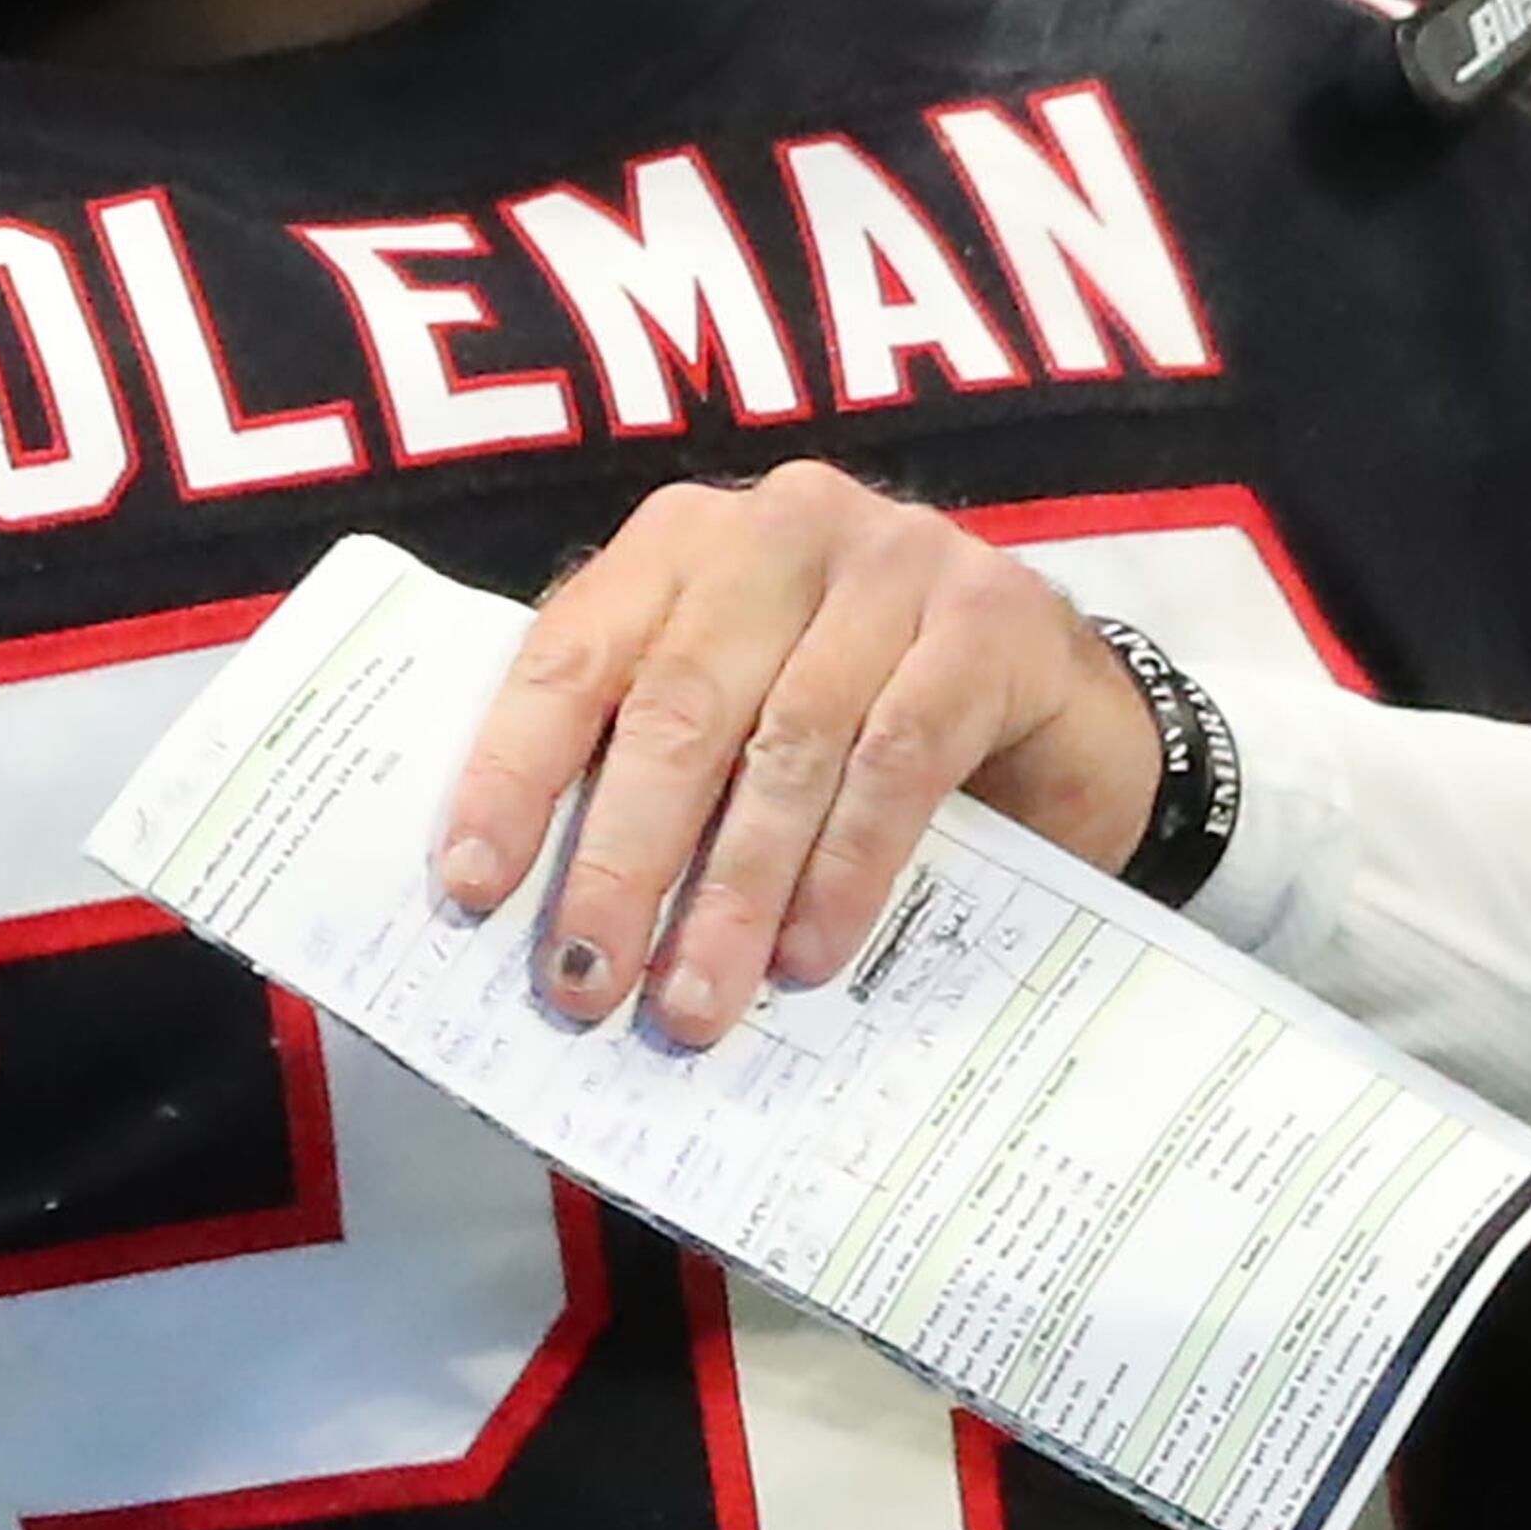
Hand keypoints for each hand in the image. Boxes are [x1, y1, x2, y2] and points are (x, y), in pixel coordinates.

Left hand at [438, 464, 1164, 1044]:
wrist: (1058, 706)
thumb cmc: (860, 721)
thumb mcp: (737, 722)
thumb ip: (647, 770)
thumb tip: (537, 919)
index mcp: (681, 542)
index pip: (572, 651)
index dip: (515, 769)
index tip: (472, 884)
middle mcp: (781, 527)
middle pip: (677, 704)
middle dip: (622, 857)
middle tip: (584, 982)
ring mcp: (894, 559)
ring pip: (788, 741)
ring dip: (733, 889)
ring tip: (696, 1002)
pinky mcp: (988, 619)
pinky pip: (899, 756)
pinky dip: (845, 867)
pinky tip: (809, 952)